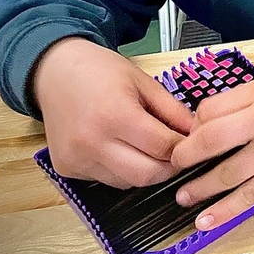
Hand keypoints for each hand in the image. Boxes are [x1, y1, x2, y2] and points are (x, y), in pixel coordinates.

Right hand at [33, 37, 192, 187]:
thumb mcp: (144, 82)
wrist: (55, 72)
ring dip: (146, 170)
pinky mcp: (67, 169)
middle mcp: (92, 142)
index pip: (163, 147)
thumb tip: (198, 133)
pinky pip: (107, 179)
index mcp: (115, 115)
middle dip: (169, 167)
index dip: (184, 147)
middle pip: (147, 175)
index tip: (192, 142)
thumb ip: (173, 110)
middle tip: (176, 151)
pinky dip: (122, 171)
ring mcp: (77, 159)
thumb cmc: (101, 71)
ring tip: (147, 146)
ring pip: (128, 182)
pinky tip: (122, 149)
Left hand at [171, 74, 253, 230]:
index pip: (210, 109)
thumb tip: (206, 123)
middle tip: (174, 165)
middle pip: (211, 140)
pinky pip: (250, 195)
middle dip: (185, 156)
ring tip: (183, 197)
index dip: (192, 123)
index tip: (190, 133)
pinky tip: (206, 221)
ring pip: (227, 173)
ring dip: (199, 188)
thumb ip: (242, 100)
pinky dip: (225, 210)